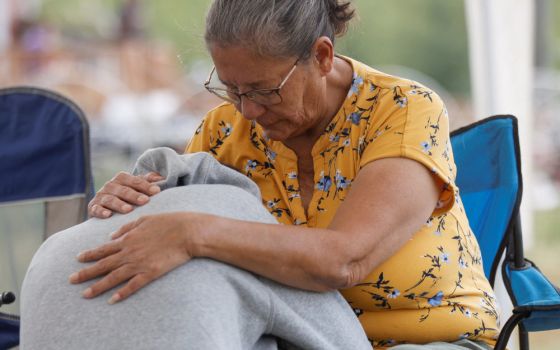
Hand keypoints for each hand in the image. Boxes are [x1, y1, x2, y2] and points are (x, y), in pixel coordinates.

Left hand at [69, 212, 196, 303]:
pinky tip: (112, 300)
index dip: (90, 254)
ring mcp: (139, 264)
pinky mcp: (151, 273)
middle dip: (85, 273)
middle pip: (103, 265)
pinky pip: (132, 286)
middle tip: (70, 280)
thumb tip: (113, 235)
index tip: (77, 259)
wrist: (187, 232)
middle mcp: (129, 252)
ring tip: (85, 294)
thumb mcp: (145, 219)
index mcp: (128, 239)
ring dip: (98, 286)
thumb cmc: (169, 222)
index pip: (104, 249)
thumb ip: (127, 227)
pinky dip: (121, 293)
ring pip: (113, 277)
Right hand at [88, 172, 163, 217]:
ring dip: (119, 204)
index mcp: (122, 178)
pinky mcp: (92, 207)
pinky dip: (101, 211)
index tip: (157, 191)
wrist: (104, 209)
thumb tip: (161, 177)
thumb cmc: (126, 197)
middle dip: (134, 195)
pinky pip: (96, 208)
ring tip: (129, 209)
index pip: (135, 180)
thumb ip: (147, 181)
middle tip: (145, 201)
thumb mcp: (136, 187)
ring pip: (110, 199)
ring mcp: (101, 196)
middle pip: (123, 189)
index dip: (146, 185)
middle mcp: (110, 185)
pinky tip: (108, 215)